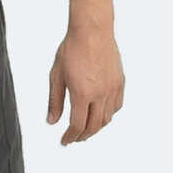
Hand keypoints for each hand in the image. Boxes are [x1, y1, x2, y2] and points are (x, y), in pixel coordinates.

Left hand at [46, 26, 124, 143]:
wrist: (92, 30)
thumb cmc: (72, 49)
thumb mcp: (56, 75)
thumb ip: (54, 100)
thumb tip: (51, 121)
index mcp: (82, 94)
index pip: (77, 125)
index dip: (70, 137)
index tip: (65, 141)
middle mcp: (100, 94)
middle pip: (93, 126)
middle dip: (83, 136)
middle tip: (74, 138)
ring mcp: (112, 88)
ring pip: (107, 118)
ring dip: (96, 128)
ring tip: (86, 129)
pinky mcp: (120, 82)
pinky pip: (116, 106)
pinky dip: (108, 115)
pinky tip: (100, 114)